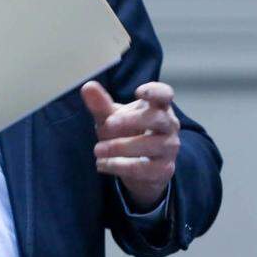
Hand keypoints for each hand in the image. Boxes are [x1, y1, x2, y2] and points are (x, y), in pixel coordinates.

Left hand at [81, 80, 179, 209]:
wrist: (136, 166)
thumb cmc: (126, 132)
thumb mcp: (111, 118)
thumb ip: (101, 104)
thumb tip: (87, 86)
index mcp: (158, 106)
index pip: (165, 93)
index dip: (155, 91)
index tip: (137, 92)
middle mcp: (168, 125)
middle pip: (157, 119)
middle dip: (132, 120)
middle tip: (108, 123)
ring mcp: (169, 148)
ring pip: (151, 145)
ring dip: (121, 147)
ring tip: (98, 149)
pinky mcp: (164, 169)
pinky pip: (144, 168)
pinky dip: (120, 166)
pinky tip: (102, 164)